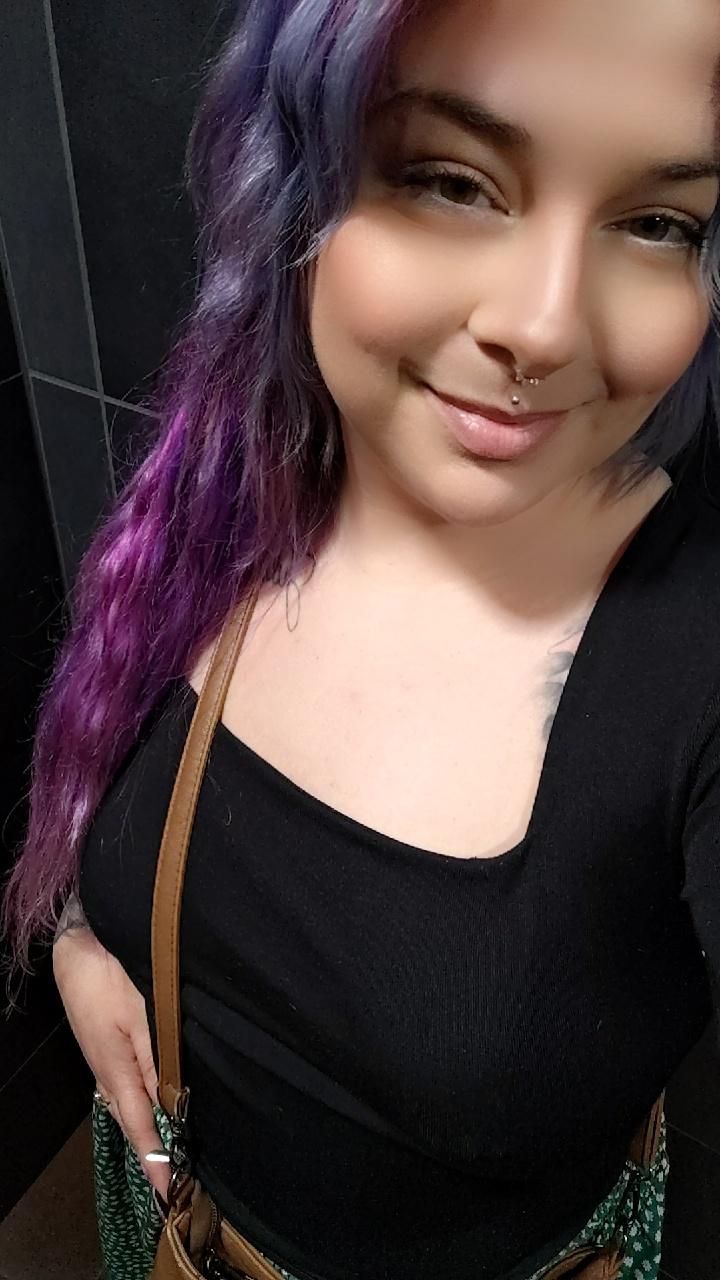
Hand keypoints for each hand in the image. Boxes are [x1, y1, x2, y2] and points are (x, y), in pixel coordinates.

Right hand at [52, 897, 169, 1199]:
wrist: (79, 946)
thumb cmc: (110, 977)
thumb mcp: (141, 1016)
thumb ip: (157, 1060)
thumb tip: (170, 1101)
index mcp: (116, 1072)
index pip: (141, 1126)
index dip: (156, 1159)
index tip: (167, 1191)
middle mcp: (108, 1073)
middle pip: (132, 1120)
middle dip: (151, 1149)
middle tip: (171, 1179)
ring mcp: (104, 1060)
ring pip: (129, 1104)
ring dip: (146, 1127)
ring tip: (166, 1152)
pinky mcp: (106, 1046)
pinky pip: (125, 1086)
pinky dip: (141, 1102)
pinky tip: (154, 1102)